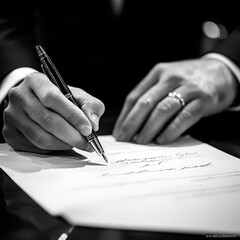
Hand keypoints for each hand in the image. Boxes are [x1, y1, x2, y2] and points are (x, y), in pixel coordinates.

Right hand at [2, 72, 104, 152]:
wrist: (37, 101)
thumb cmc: (60, 98)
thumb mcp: (78, 96)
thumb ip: (90, 106)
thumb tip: (93, 124)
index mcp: (36, 81)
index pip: (53, 98)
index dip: (72, 115)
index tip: (88, 129)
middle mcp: (19, 96)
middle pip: (47, 120)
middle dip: (72, 135)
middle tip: (87, 143)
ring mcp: (12, 115)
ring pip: (41, 137)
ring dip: (64, 144)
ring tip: (77, 143)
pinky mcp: (10, 132)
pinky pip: (35, 147)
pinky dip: (53, 149)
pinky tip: (63, 144)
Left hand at [113, 58, 237, 143]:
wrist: (221, 71)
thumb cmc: (189, 79)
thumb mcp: (168, 79)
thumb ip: (152, 95)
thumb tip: (133, 122)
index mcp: (158, 73)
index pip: (135, 96)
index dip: (125, 116)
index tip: (118, 131)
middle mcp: (170, 78)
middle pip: (145, 103)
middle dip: (132, 123)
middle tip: (124, 138)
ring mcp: (188, 88)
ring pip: (162, 109)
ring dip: (149, 128)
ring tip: (140, 141)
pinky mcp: (204, 99)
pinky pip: (184, 116)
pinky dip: (172, 129)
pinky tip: (163, 139)